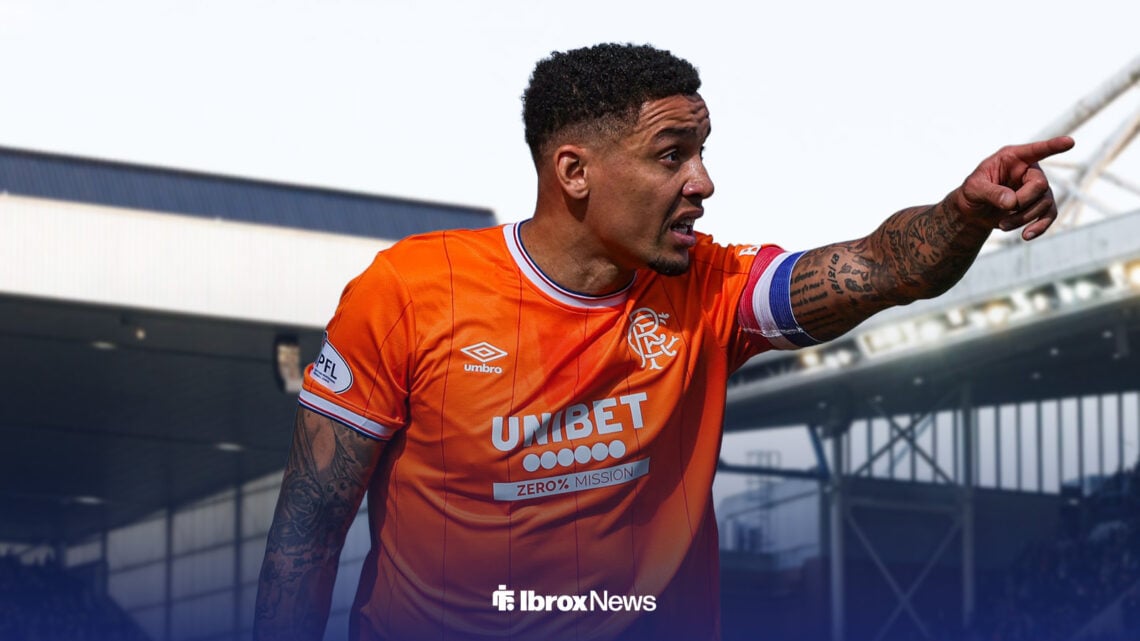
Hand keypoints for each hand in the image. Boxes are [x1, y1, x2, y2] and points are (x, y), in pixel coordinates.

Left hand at [954, 136, 1074, 239]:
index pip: (1036, 150)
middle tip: (1004, 208)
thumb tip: (1012, 202)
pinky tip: (1026, 236)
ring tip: (1002, 225)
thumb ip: (991, 192)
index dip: (1053, 146)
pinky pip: (1049, 216)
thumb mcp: (973, 188)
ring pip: (1044, 203)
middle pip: (1041, 185)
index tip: (1070, 142)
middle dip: (1023, 201)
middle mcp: (1029, 170)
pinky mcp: (1039, 205)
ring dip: (1023, 218)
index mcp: (1013, 158)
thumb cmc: (973, 192)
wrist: (974, 211)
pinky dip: (1040, 227)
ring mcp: (1036, 188)